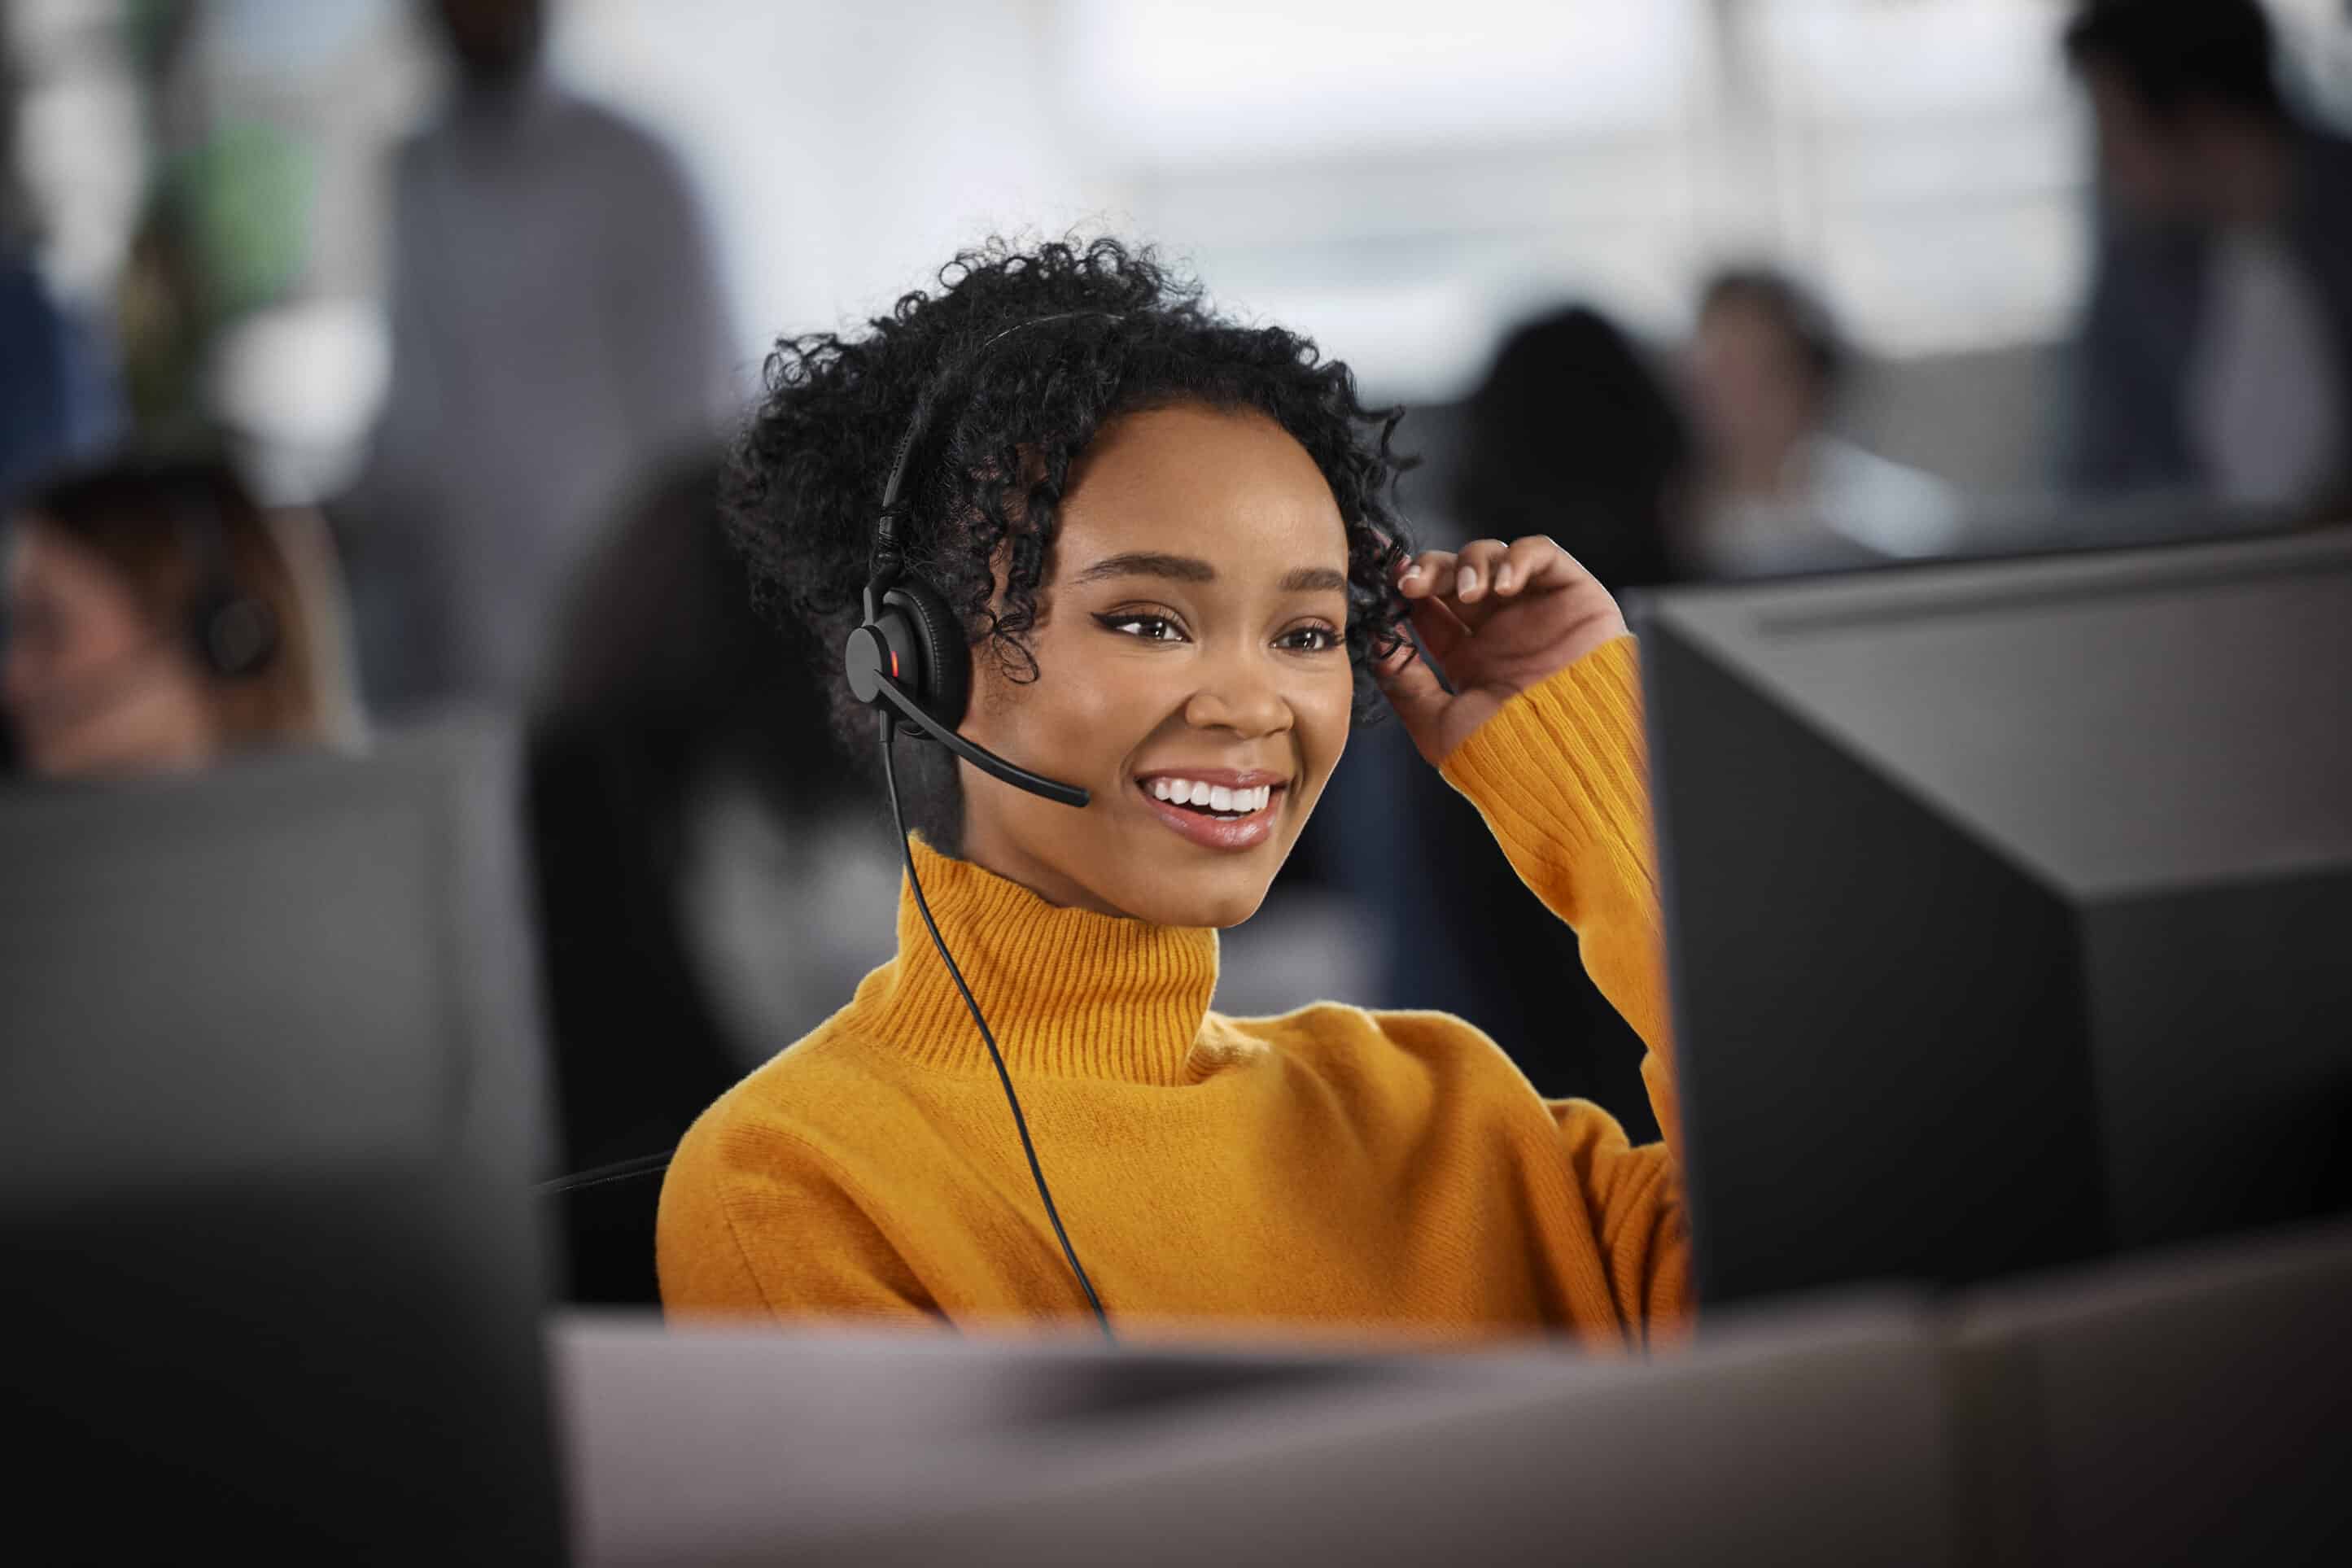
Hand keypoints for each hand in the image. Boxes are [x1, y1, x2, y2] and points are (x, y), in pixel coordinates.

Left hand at [1375, 535, 1626, 765]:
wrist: (1568, 757)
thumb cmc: (1508, 753)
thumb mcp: (1440, 726)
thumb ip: (1406, 685)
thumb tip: (1379, 645)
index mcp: (1470, 659)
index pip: (1430, 609)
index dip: (1408, 591)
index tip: (1388, 587)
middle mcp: (1501, 630)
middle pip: (1456, 575)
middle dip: (1431, 569)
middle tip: (1412, 581)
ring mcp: (1535, 610)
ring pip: (1493, 557)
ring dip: (1472, 564)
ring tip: (1470, 594)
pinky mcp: (1572, 595)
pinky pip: (1543, 554)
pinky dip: (1519, 557)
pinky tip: (1504, 586)